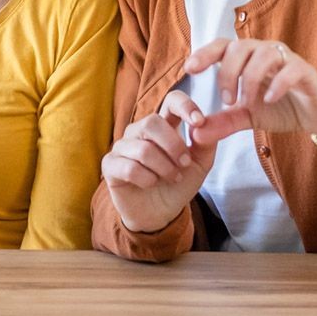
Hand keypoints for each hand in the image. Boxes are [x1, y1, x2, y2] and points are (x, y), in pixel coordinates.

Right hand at [102, 90, 216, 233]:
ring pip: (143, 149)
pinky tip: (150, 184)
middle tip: (184, 164)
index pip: (171, 101)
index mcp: (164, 125)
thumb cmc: (177, 184)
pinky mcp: (110, 164)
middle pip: (151, 122)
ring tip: (170, 178)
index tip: (199, 121)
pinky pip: (130, 167)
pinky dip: (147, 179)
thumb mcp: (199, 165)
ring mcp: (123, 146)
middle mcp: (140, 131)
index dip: (185, 106)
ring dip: (163, 168)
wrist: (160, 214)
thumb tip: (203, 124)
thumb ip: (206, 143)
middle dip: (173, 146)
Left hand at [183, 39, 316, 147]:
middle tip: (227, 100)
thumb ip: (223, 122)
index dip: (205, 53)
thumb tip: (195, 134)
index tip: (189, 68)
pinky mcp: (305, 71)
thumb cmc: (282, 108)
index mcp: (248, 58)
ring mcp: (286, 59)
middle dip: (227, 73)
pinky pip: (290, 70)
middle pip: (239, 47)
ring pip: (263, 54)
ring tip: (247, 102)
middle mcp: (265, 52)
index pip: (223, 46)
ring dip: (250, 78)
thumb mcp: (248, 117)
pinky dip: (277, 83)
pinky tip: (269, 99)